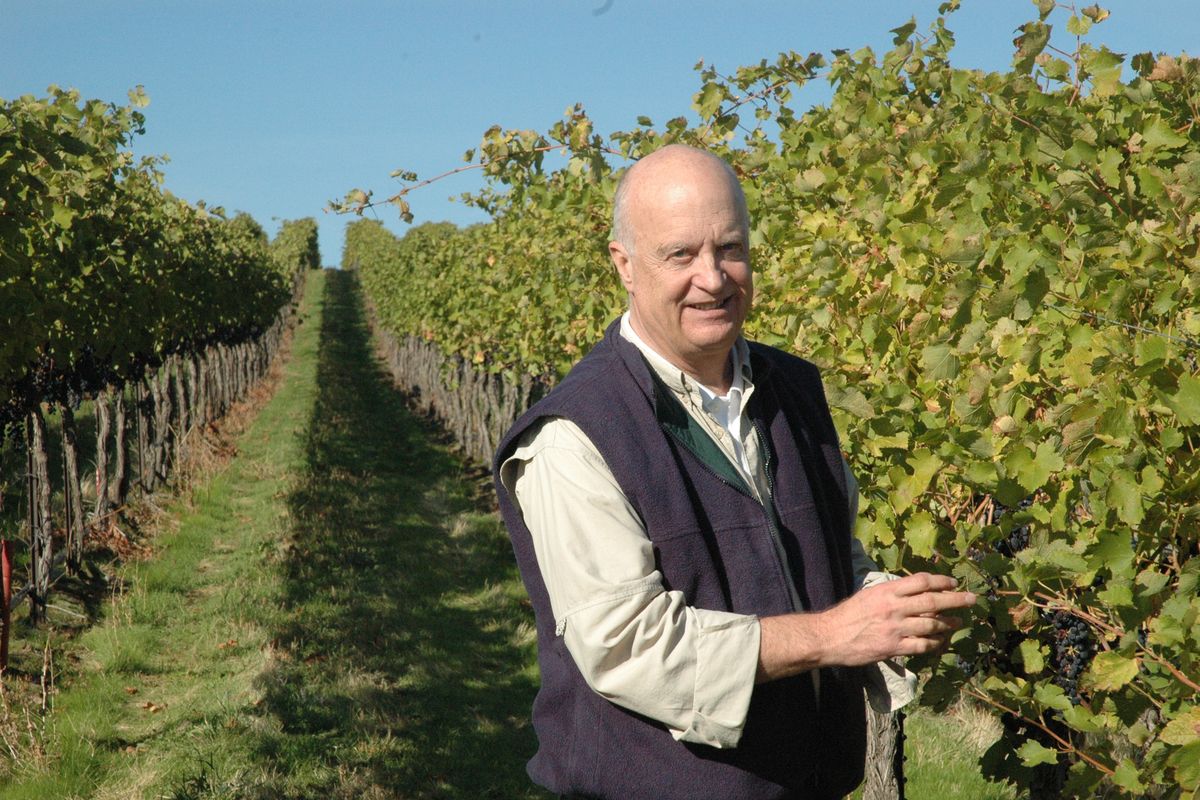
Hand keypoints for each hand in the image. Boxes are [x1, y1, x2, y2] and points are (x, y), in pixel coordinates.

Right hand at [823, 572, 976, 665]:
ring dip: (948, 623)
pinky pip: (922, 645)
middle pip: (933, 601)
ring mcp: (895, 628)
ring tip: (957, 622)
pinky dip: (935, 643)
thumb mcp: (869, 595)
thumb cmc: (849, 614)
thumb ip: (892, 592)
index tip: (953, 582)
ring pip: (931, 624)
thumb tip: (915, 591)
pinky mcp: (894, 647)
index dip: (941, 581)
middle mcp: (894, 607)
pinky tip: (940, 641)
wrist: (830, 636)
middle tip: (972, 599)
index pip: (922, 581)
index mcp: (887, 591)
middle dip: (956, 600)